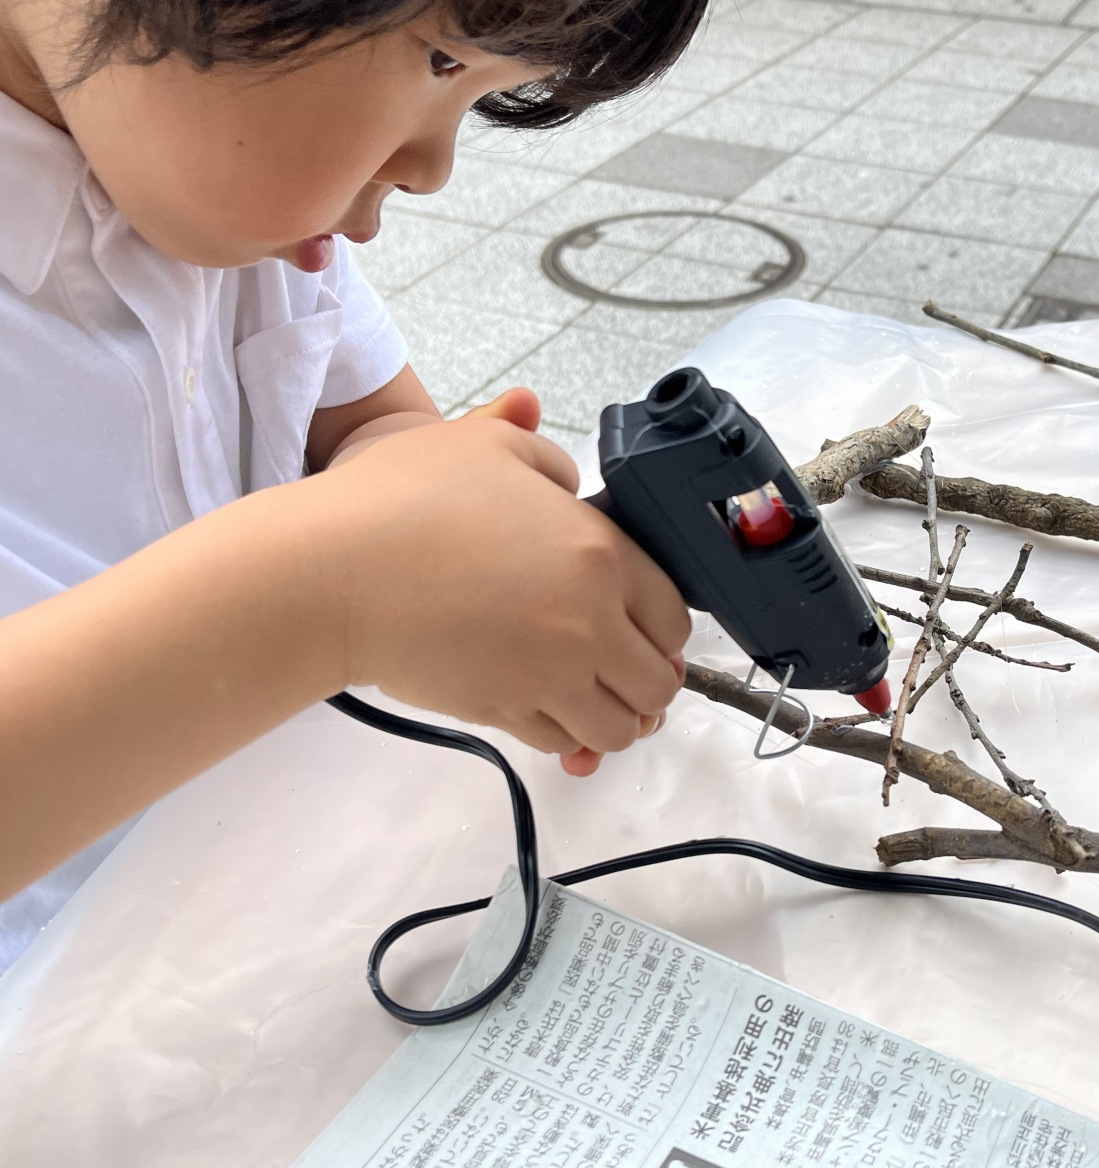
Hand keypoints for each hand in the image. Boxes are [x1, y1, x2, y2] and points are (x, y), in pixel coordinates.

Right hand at [308, 389, 690, 763]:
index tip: (648, 625)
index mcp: (600, 555)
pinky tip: (552, 712)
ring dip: (615, 716)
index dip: (665, 624)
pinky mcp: (503, 711)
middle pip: (657, 682)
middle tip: (626, 667)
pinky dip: (567, 736)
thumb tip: (564, 482)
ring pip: (618, 728)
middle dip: (650, 678)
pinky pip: (563, 744)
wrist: (333, 573)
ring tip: (593, 696)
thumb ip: (543, 458)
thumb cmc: (403, 499)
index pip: (674, 614)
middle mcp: (588, 624)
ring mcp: (548, 677)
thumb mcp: (486, 445)